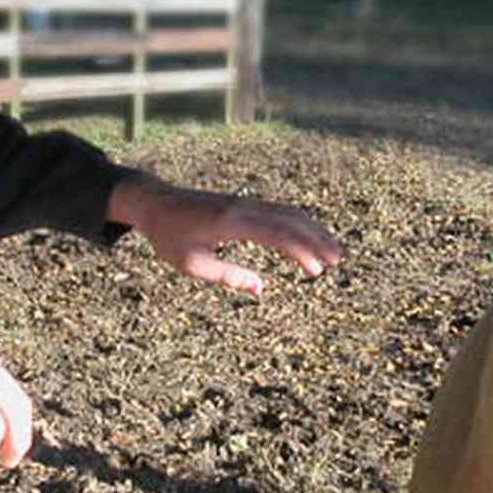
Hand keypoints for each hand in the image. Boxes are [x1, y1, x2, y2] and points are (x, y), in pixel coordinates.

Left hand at [106, 172, 340, 296]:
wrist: (155, 203)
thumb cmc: (169, 237)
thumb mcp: (192, 263)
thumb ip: (228, 276)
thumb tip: (261, 290)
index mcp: (229, 222)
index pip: (274, 234)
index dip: (300, 251)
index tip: (317, 270)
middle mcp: (242, 207)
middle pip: (289, 220)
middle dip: (316, 240)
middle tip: (337, 261)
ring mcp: (245, 202)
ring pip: (288, 212)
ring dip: (312, 230)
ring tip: (332, 252)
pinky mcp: (244, 203)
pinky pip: (278, 211)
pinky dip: (299, 223)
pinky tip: (311, 237)